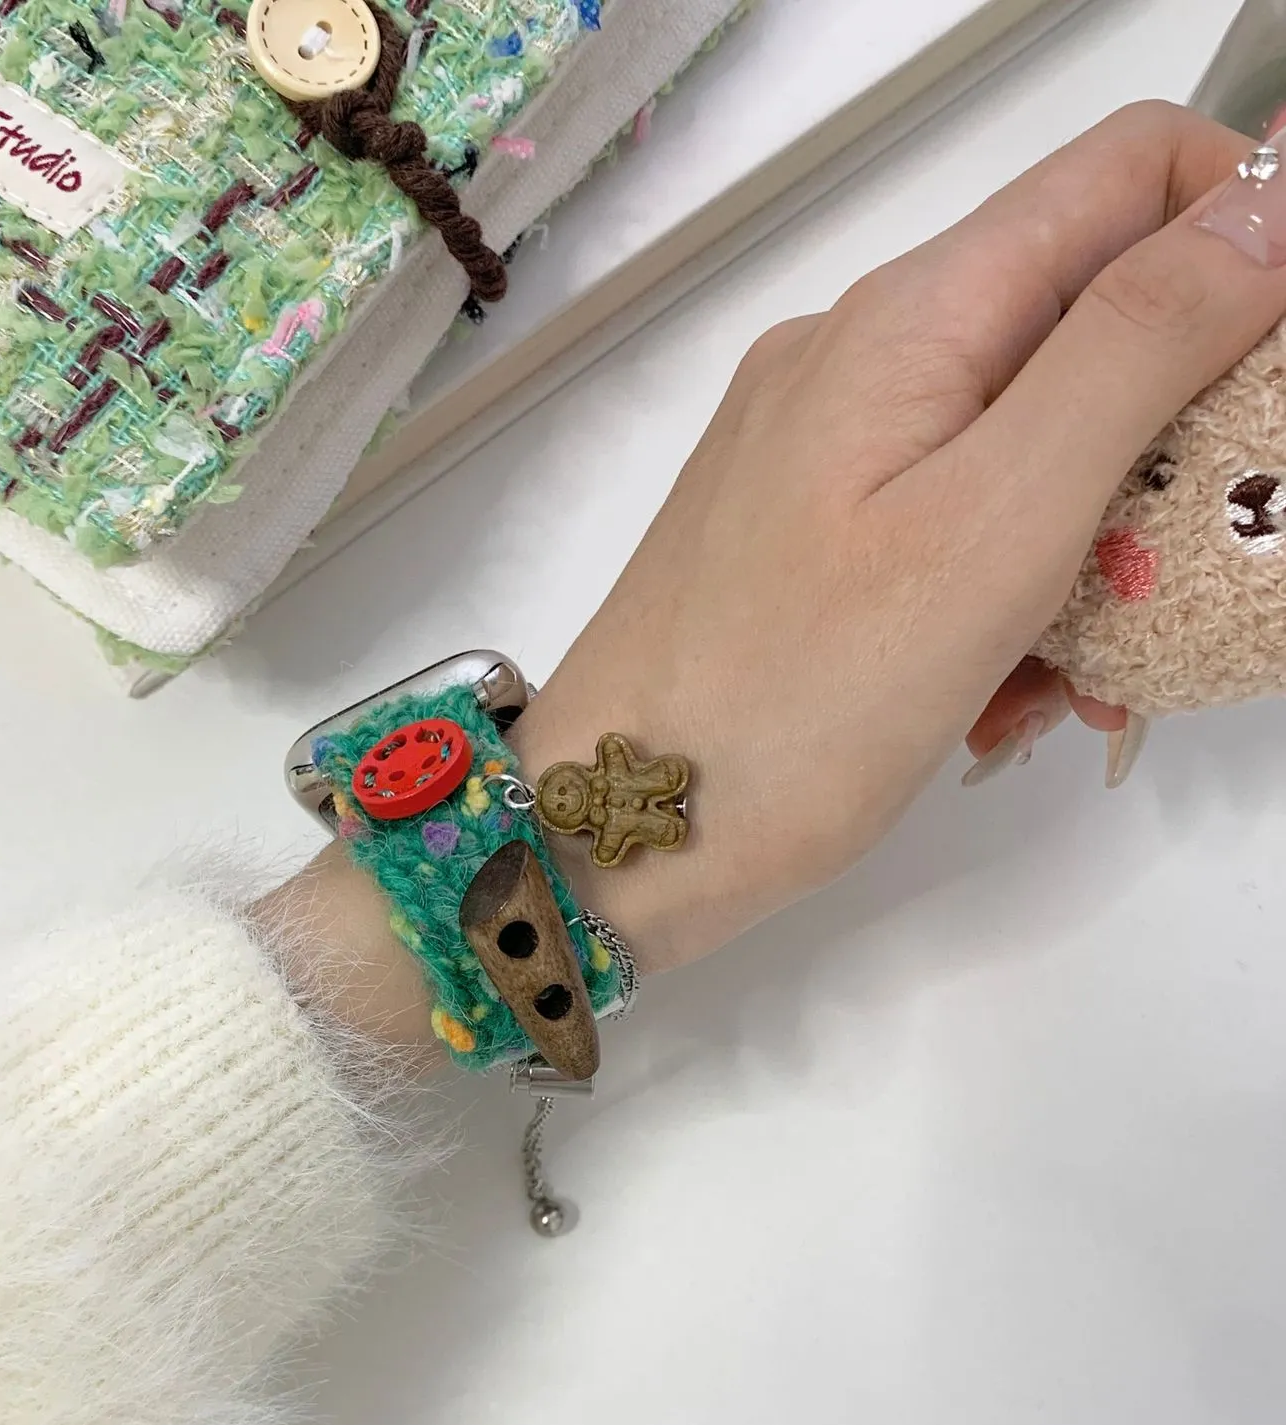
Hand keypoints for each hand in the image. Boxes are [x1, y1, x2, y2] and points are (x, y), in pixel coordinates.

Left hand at [510, 103, 1285, 973]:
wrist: (618, 836)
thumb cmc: (798, 702)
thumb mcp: (997, 522)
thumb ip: (1134, 350)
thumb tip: (1269, 204)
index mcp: (913, 318)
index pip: (1126, 174)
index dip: (1240, 231)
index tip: (1271, 381)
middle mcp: (863, 353)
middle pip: (1082, 318)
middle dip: (1169, 440)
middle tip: (1187, 572)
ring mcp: (825, 449)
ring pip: (1026, 443)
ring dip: (1094, 548)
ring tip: (1077, 680)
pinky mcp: (807, 538)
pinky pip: (951, 524)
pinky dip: (1009, 597)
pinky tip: (1001, 701)